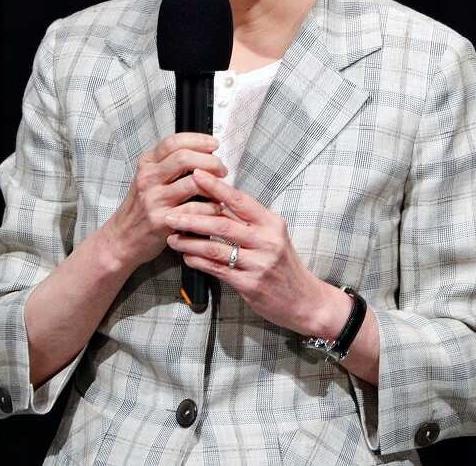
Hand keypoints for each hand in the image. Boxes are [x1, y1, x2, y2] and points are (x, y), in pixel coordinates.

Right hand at [103, 133, 226, 268]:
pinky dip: (211, 207)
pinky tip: (215, 208)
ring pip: (192, 183)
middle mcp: (148, 179)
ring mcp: (154, 199)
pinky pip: (194, 209)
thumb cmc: (140, 208)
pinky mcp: (162, 221)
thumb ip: (168, 165)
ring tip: (221, 190)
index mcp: (146, 164)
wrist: (121, 238)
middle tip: (221, 169)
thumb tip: (201, 153)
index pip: (173, 142)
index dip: (198, 140)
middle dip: (210, 161)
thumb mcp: (148, 180)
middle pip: (184, 158)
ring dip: (214, 185)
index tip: (214, 144)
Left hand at [165, 170, 341, 335]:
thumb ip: (247, 222)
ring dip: (190, 242)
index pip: (240, 200)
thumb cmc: (284, 265)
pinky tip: (187, 256)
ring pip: (216, 248)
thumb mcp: (272, 237)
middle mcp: (267, 241)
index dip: (216, 187)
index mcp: (271, 223)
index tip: (195, 174)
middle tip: (170, 214)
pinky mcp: (251, 285)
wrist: (305, 300)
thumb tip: (217, 201)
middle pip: (223, 224)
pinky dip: (199, 261)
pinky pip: (218, 270)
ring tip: (172, 237)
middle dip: (193, 218)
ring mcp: (259, 264)